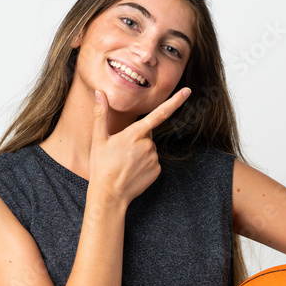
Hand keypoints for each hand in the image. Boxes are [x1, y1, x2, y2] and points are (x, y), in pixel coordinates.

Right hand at [88, 88, 190, 204]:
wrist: (109, 194)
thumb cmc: (101, 166)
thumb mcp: (98, 139)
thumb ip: (101, 114)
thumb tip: (100, 93)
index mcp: (134, 134)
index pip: (159, 113)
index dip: (175, 101)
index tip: (187, 91)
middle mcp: (148, 145)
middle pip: (146, 134)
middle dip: (136, 138)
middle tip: (120, 151)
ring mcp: (154, 158)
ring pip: (149, 148)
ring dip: (139, 152)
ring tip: (124, 163)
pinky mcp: (157, 170)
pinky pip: (152, 161)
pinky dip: (144, 163)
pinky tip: (132, 170)